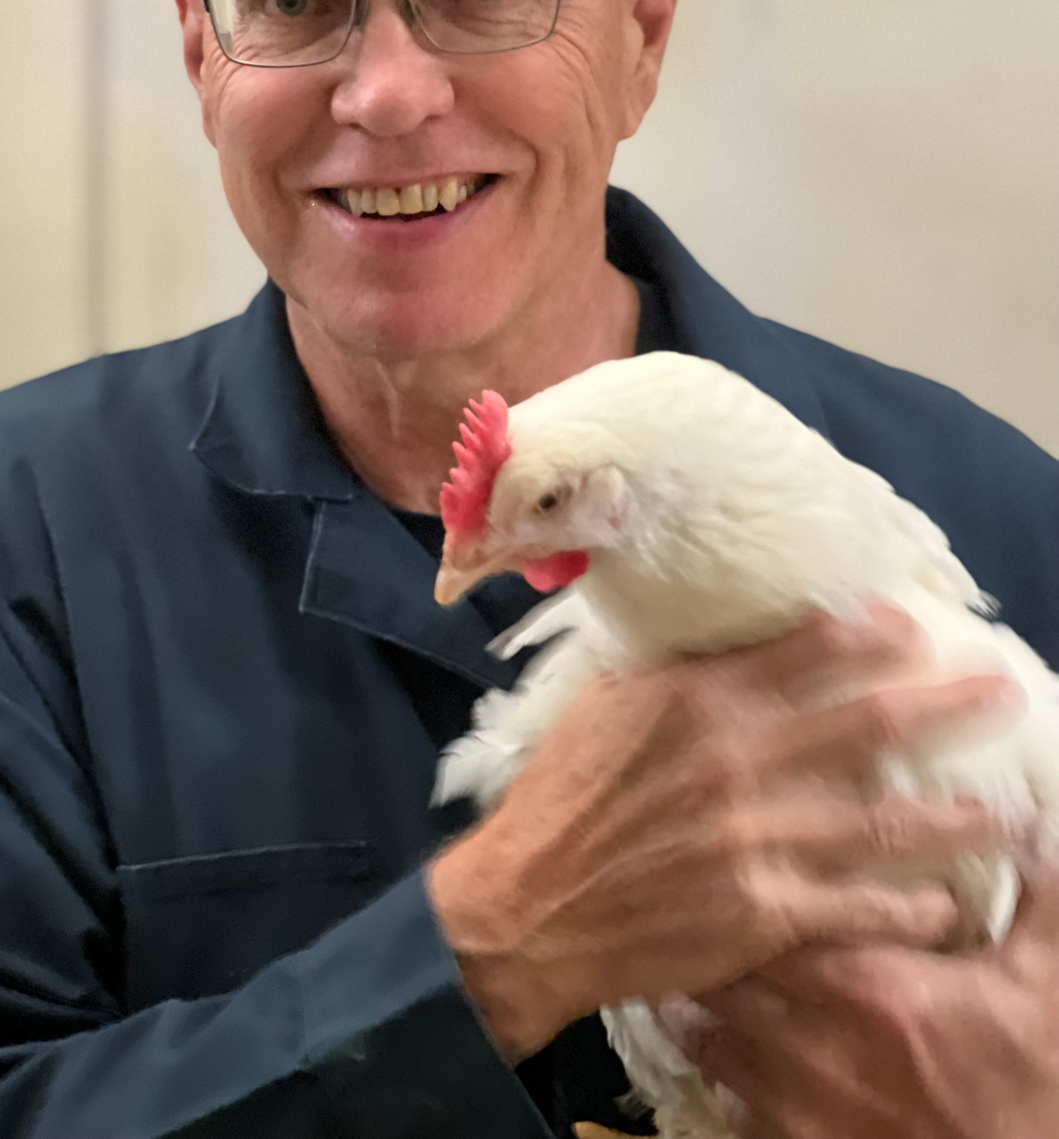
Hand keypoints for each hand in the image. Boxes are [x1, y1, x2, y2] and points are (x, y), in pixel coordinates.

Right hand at [427, 606, 1016, 1061]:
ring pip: (881, 820)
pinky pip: (856, 905)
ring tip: (1014, 813)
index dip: (866, 635)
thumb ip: (669, 674)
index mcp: (693, 700)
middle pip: (863, 722)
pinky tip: (945, 907)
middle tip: (999, 690)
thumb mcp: (601, 707)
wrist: (526, 907)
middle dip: (941, 704)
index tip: (914, 626)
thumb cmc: (559, 800)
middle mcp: (735, 760)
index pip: (800, 652)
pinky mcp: (762, 910)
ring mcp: (755, 837)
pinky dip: (906, 907)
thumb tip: (716, 639)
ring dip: (955, 815)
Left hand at [689, 864, 1058, 1137]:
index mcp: (869, 989)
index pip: (769, 926)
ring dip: (702, 1027)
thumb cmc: (1036, 1075)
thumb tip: (1036, 822)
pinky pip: (746, 1125)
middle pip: (728, 992)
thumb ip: (1035, 897)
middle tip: (682, 931)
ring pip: (721, 1059)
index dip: (736, 899)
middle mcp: (823, 1048)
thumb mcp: (1043, 978)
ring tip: (680, 998)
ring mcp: (812, 1113)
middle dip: (704, 961)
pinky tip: (724, 1080)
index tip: (716, 872)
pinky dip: (730, 1098)